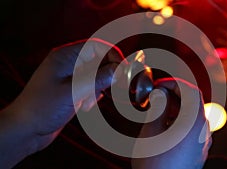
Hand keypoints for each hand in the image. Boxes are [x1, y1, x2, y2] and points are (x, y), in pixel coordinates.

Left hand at [0, 38, 124, 167]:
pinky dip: (93, 96)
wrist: (26, 130)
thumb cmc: (43, 108)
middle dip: (107, 74)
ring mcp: (71, 78)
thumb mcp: (73, 92)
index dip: (112, 55)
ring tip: (89, 102)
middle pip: (98, 60)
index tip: (123, 70)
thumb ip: (97, 79)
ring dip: (99, 88)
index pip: (96, 46)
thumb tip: (119, 70)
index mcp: (65, 57)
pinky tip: (85, 107)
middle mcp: (69, 64)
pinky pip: (91, 87)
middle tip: (116, 87)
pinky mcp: (73, 90)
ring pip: (96, 75)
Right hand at [132, 78, 211, 168]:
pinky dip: (179, 120)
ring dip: (175, 108)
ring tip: (156, 111)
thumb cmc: (156, 164)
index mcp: (194, 122)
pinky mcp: (198, 150)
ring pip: (192, 115)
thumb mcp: (151, 132)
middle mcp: (203, 130)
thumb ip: (157, 108)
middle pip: (193, 102)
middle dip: (173, 95)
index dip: (174, 83)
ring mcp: (203, 141)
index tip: (158, 85)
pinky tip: (164, 127)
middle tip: (154, 97)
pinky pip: (192, 128)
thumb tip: (159, 93)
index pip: (191, 91)